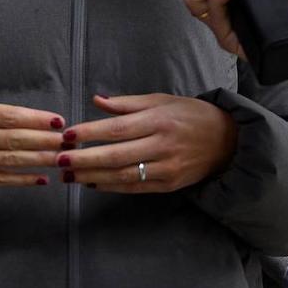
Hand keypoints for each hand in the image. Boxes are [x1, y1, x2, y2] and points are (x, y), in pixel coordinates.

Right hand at [0, 45, 64, 185]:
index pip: (6, 116)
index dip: (34, 119)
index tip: (57, 120)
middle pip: (12, 139)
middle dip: (43, 140)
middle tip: (68, 141)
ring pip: (8, 160)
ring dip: (38, 160)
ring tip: (62, 158)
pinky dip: (21, 180)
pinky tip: (41, 178)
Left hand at [55, 94, 236, 192]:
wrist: (227, 140)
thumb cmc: (190, 114)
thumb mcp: (161, 100)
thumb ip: (127, 103)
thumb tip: (96, 100)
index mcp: (158, 120)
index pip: (118, 128)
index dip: (91, 133)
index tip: (67, 136)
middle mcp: (162, 145)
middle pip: (116, 155)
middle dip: (84, 159)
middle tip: (59, 160)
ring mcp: (166, 168)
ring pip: (123, 175)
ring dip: (92, 176)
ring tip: (68, 175)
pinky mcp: (169, 185)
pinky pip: (135, 187)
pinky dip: (111, 187)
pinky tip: (92, 182)